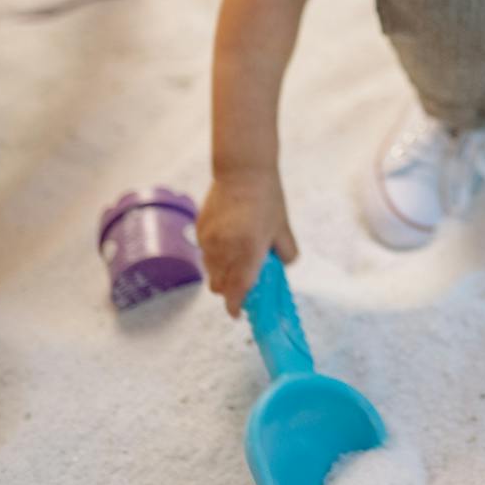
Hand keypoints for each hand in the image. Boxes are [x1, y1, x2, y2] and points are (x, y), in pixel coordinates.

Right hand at [196, 170, 298, 317]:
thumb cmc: (268, 199)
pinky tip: (229, 241)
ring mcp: (208, 240)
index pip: (238, 289)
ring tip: (238, 258)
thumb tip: (279, 268)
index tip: (238, 313)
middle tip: (243, 285)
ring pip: (210, 271)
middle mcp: (225, 248)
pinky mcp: (199, 230)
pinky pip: (205, 254)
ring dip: (222, 274)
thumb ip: (285, 254)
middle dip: (230, 291)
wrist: (242, 170)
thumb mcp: (283, 228)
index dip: (236, 305)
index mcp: (248, 250)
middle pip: (219, 286)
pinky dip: (215, 257)